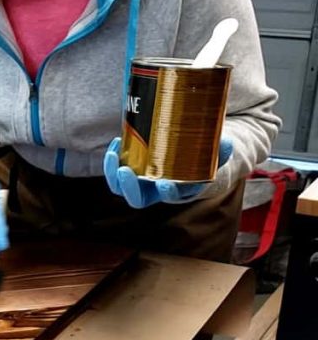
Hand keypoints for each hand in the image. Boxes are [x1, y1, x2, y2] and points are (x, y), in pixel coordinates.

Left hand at [103, 137, 233, 208]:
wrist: (189, 155)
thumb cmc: (202, 158)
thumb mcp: (215, 154)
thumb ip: (221, 151)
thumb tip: (226, 143)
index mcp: (179, 190)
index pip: (171, 197)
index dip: (168, 192)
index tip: (165, 184)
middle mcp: (156, 191)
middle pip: (137, 198)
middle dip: (129, 187)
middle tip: (124, 171)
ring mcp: (141, 182)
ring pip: (121, 187)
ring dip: (112, 173)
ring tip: (113, 153)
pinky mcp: (131, 170)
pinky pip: (116, 170)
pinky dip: (113, 158)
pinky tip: (117, 141)